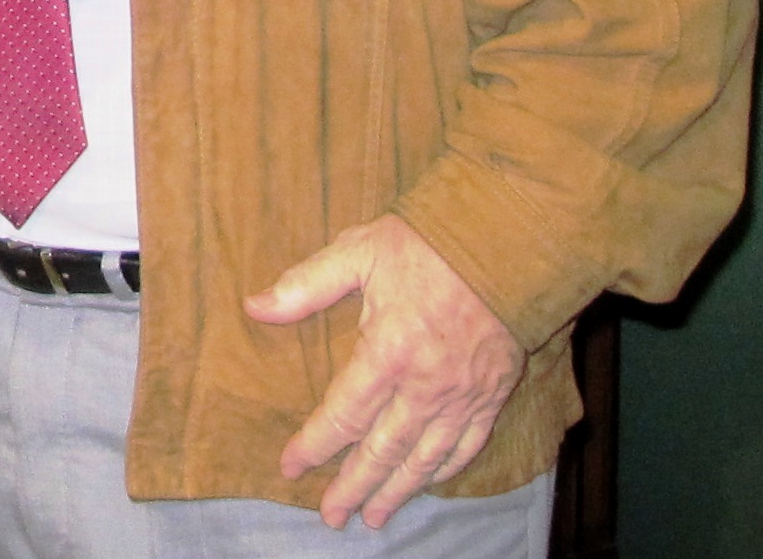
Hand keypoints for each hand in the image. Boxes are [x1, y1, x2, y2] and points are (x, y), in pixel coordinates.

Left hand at [245, 214, 526, 528]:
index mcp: (388, 353)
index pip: (343, 414)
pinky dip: (445, 469)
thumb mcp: (358, 252)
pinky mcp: (493, 395)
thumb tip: (254, 306)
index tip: (291, 466)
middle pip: (383, 450)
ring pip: (426, 458)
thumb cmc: (426, 245)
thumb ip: (305, 286)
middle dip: (354, 487)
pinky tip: (429, 482)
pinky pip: (467, 445)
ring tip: (375, 517)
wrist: (508, 245)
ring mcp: (463, 396)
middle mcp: (425, 386)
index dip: (314, 444)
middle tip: (331, 516)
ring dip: (398, 491)